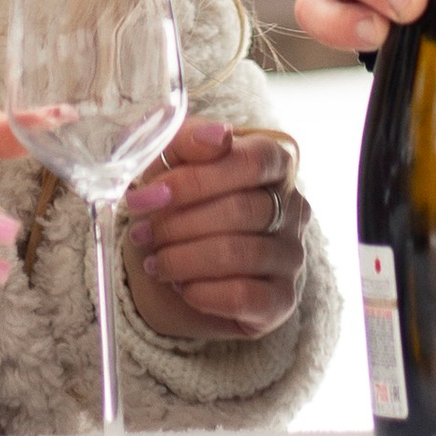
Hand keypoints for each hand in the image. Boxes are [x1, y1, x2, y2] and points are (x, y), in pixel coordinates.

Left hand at [121, 118, 310, 340]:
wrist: (177, 266)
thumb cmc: (179, 205)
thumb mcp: (172, 165)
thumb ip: (188, 141)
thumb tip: (216, 136)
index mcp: (275, 163)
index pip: (254, 160)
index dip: (199, 178)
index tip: (152, 194)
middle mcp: (293, 207)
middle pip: (241, 209)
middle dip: (179, 223)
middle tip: (142, 233)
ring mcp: (291, 254)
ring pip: (239, 254)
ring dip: (184, 259)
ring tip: (156, 262)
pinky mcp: (282, 299)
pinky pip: (243, 295)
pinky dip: (203, 292)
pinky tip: (181, 287)